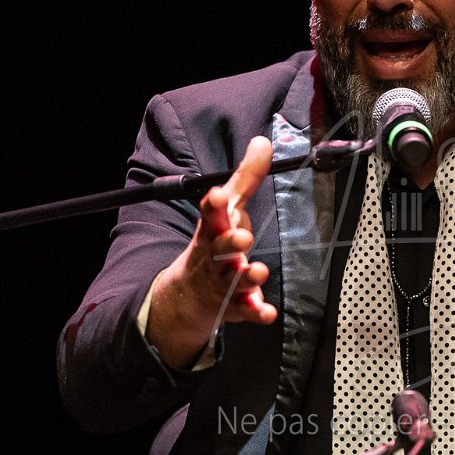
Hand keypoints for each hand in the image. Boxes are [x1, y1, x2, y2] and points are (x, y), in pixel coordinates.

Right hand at [146, 135, 277, 366]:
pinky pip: (245, 311)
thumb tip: (263, 142)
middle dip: (230, 242)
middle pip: (220, 249)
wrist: (188, 294)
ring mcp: (222, 282)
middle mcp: (215, 256)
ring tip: (256, 271)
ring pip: (233, 281)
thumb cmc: (216, 242)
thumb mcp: (228, 210)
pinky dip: (255, 313)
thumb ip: (247, 177)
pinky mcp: (233, 306)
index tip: (219, 195)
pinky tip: (266, 313)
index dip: (214, 204)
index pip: (210, 214)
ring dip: (246, 277)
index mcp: (213, 229)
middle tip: (242, 237)